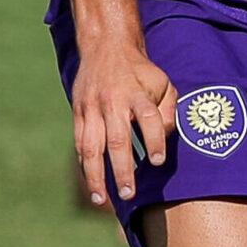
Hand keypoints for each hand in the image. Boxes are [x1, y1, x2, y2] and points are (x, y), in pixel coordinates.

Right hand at [70, 40, 177, 207]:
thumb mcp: (163, 82)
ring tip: (101, 200)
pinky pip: (80, 144)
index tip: (157, 161)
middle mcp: (112, 101)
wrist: (105, 47)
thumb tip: (164, 138)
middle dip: (122, 169)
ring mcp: (91, 108)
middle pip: (117, 139)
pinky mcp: (78, 113)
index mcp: (136, 92)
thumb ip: (168, 110)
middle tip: (129, 194)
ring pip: (91, 147)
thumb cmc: (140, 72)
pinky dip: (85, 166)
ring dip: (96, 176)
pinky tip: (92, 184)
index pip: (148, 117)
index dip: (155, 139)